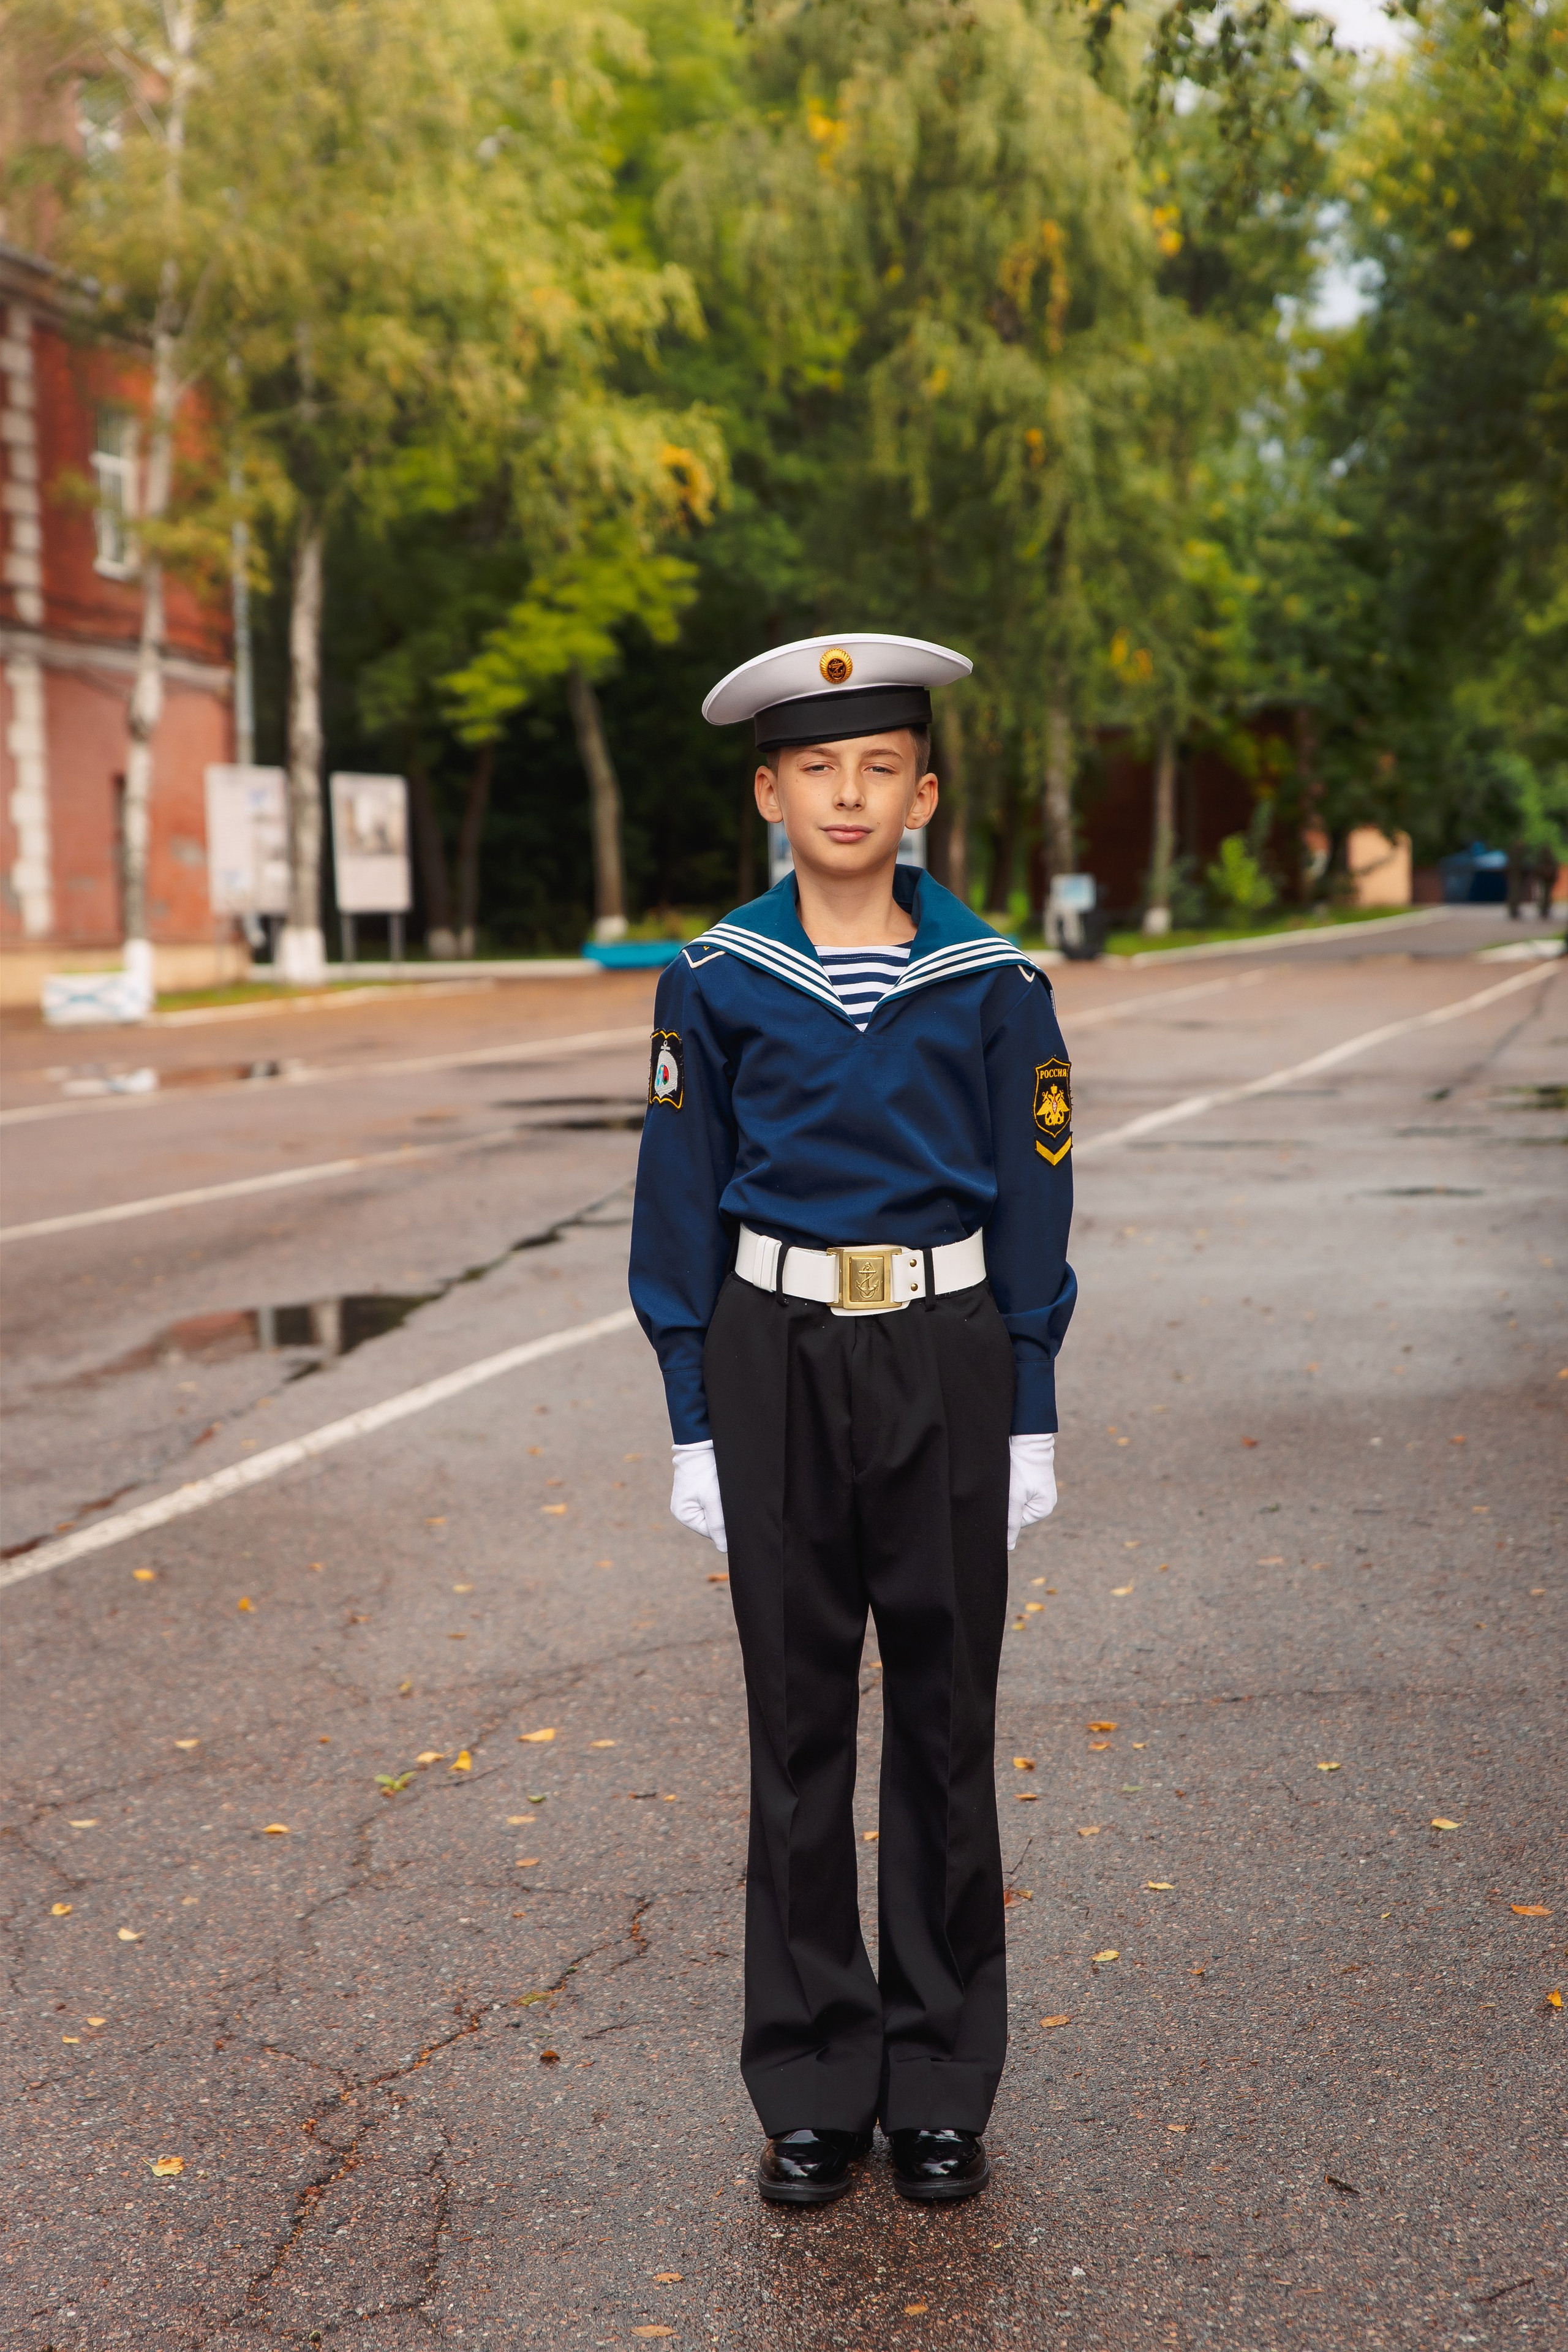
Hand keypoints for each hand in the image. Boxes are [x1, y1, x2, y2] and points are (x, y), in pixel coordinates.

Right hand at [670, 1440, 727, 1553]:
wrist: (701, 1443)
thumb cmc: (706, 1471)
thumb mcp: (713, 1499)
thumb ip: (718, 1525)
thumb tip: (724, 1549)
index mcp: (684, 1515)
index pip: (712, 1532)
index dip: (725, 1525)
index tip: (733, 1510)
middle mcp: (686, 1510)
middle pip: (713, 1523)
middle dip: (724, 1514)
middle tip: (729, 1498)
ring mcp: (692, 1501)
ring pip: (715, 1513)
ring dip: (723, 1505)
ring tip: (724, 1490)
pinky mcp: (699, 1491)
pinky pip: (713, 1502)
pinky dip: (721, 1498)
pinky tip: (722, 1487)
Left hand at [1007, 1432, 1056, 1550]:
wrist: (1027, 1438)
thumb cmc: (1020, 1467)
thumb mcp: (1013, 1497)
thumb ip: (1010, 1523)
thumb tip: (1008, 1548)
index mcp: (1043, 1509)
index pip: (1016, 1523)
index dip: (1005, 1513)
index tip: (1002, 1498)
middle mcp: (1044, 1502)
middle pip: (1016, 1513)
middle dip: (1007, 1503)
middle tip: (1005, 1487)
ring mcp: (1040, 1491)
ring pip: (1015, 1502)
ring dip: (1009, 1494)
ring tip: (1010, 1479)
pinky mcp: (1033, 1481)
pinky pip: (1019, 1491)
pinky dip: (1012, 1485)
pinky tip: (1011, 1475)